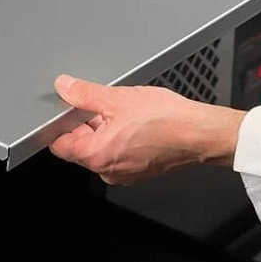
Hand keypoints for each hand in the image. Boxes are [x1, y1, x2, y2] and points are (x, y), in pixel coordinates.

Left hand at [48, 74, 246, 184]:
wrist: (200, 133)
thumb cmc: (166, 120)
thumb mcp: (118, 98)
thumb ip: (85, 93)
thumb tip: (65, 87)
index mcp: (96, 156)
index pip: (60, 146)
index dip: (60, 125)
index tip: (67, 110)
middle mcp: (108, 171)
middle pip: (81, 148)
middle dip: (86, 125)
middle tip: (102, 104)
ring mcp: (124, 174)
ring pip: (102, 150)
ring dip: (105, 131)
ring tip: (124, 112)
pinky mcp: (139, 172)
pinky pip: (119, 154)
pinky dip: (121, 139)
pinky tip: (136, 123)